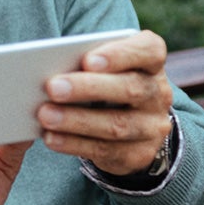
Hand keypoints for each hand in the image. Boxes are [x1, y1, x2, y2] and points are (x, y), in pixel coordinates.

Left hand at [38, 29, 172, 174]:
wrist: (132, 125)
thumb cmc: (106, 81)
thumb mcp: (103, 68)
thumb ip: (85, 63)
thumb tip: (47, 68)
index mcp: (151, 62)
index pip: (149, 50)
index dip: (119, 54)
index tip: (87, 59)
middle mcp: (158, 93)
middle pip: (130, 88)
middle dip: (88, 88)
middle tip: (52, 87)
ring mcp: (152, 126)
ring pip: (117, 124)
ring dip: (76, 120)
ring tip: (45, 115)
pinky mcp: (139, 154)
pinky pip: (106, 150)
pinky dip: (74, 143)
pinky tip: (51, 137)